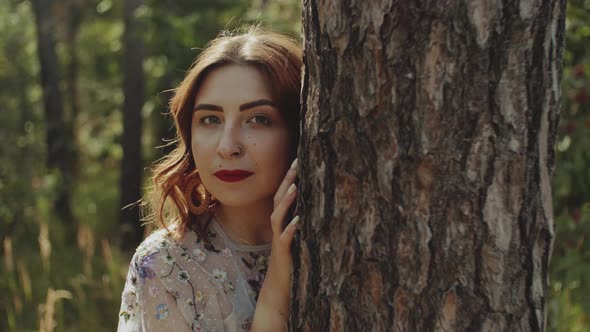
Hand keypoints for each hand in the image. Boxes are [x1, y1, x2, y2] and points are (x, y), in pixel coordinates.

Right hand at [252, 158, 298, 330]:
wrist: (278, 288)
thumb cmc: (290, 262)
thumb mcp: (295, 238)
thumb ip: (300, 222)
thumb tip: (312, 205)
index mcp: (282, 222)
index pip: (283, 195)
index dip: (289, 177)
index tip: (299, 159)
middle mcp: (278, 228)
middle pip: (278, 199)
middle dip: (287, 180)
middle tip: (297, 162)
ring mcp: (279, 240)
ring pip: (278, 216)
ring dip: (286, 201)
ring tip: (295, 187)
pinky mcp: (283, 253)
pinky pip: (286, 239)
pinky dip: (292, 228)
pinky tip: (299, 220)